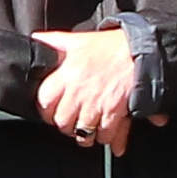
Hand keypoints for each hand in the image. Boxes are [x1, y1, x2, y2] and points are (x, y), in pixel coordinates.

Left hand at [33, 26, 138, 154]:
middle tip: (70, 122)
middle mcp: (79, 93)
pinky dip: (105, 138)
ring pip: (82, 134)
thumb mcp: (77, 40)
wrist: (141, 51)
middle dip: (65, 125)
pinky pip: (105, 136)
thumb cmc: (110, 46)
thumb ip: (53, 41)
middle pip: (62, 122)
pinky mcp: (114, 114)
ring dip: (85, 135)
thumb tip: (36, 39)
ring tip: (87, 131)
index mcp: (67, 75)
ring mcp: (96, 105)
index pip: (44, 101)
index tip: (50, 110)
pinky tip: (105, 133)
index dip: (45, 109)